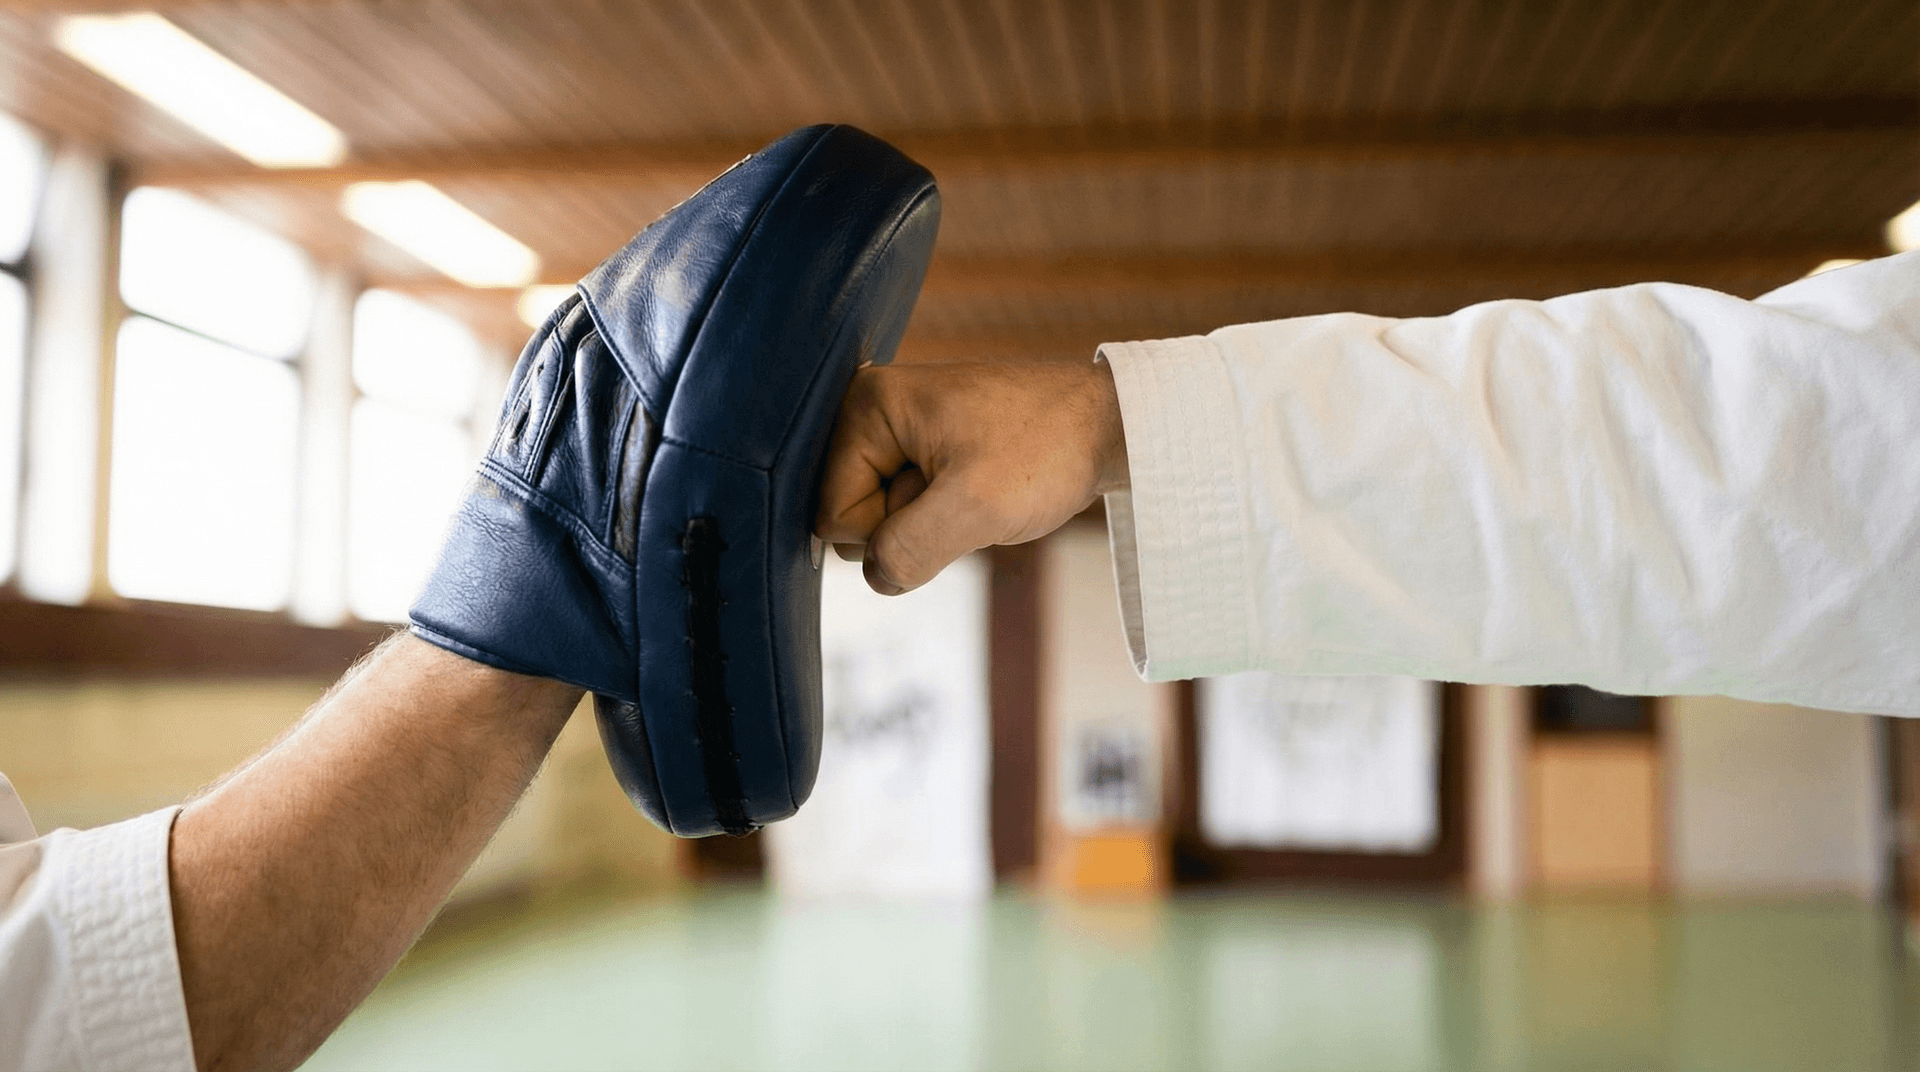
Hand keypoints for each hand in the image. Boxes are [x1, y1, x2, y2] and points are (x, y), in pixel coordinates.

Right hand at [815, 360, 1127, 594]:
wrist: (1108, 424)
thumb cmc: (1047, 450)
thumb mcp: (975, 508)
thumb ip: (907, 548)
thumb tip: (875, 575)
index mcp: (865, 405)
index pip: (830, 514)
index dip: (886, 530)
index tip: (946, 498)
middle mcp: (870, 409)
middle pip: (850, 517)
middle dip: (908, 524)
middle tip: (966, 491)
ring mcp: (896, 428)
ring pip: (883, 518)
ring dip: (931, 523)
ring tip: (978, 487)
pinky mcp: (921, 446)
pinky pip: (910, 508)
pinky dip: (946, 515)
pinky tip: (978, 489)